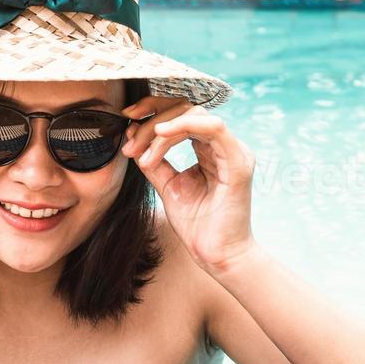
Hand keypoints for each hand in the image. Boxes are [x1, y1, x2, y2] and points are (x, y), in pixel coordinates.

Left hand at [121, 96, 256, 274]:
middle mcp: (223, 146)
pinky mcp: (238, 163)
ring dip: (161, 130)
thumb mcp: (167, 186)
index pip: (181, 114)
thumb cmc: (197, 225)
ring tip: (141, 153)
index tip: (126, 120)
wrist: (216, 255)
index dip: (152, 111)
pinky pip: (214, 129)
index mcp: (209, 148)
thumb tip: (133, 138)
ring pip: (195, 115)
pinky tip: (161, 134)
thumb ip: (154, 162)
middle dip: (151, 118)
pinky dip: (185, 125)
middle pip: (186, 108)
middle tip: (129, 141)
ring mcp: (233, 152)